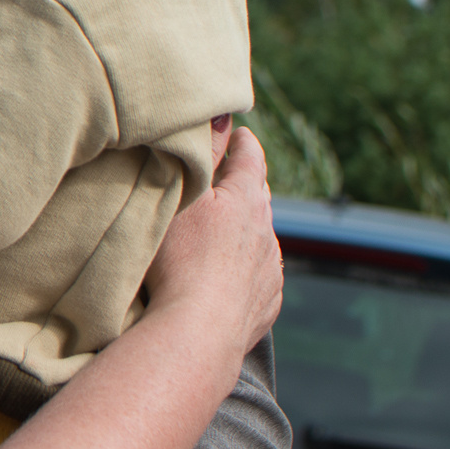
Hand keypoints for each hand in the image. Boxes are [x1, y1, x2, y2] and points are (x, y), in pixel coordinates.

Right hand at [148, 128, 281, 355]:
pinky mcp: (266, 307)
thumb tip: (223, 113)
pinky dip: (242, 273)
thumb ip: (203, 153)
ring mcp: (270, 273)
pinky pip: (257, 280)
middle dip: (241, 188)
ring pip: (258, 242)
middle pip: (257, 199)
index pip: (251, 157)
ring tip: (214, 239)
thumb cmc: (179, 261)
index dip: (241, 141)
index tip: (236, 132)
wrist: (195, 334)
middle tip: (219, 181)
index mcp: (248, 200)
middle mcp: (268, 234)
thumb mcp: (182, 196)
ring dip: (241, 235)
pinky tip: (219, 281)